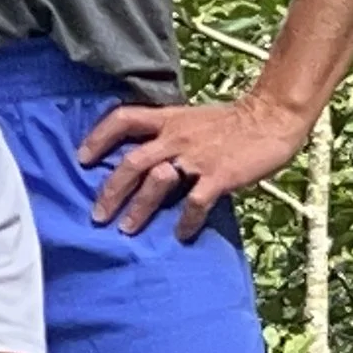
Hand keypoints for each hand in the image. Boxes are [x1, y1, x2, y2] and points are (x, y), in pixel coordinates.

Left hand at [80, 90, 309, 239]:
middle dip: (110, 190)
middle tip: (98, 214)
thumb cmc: (233, 120)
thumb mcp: (192, 118)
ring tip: (126, 229)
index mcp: (168, 118)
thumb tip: (150, 158)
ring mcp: (196, 157)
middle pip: (132, 162)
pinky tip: (180, 235)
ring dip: (138, 209)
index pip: (122, 119)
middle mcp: (175, 136)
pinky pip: (195, 202)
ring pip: (156, 183)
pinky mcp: (218, 176)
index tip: (82, 158)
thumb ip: (170, 133)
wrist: (270, 117)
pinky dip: (185, 221)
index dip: (98, 137)